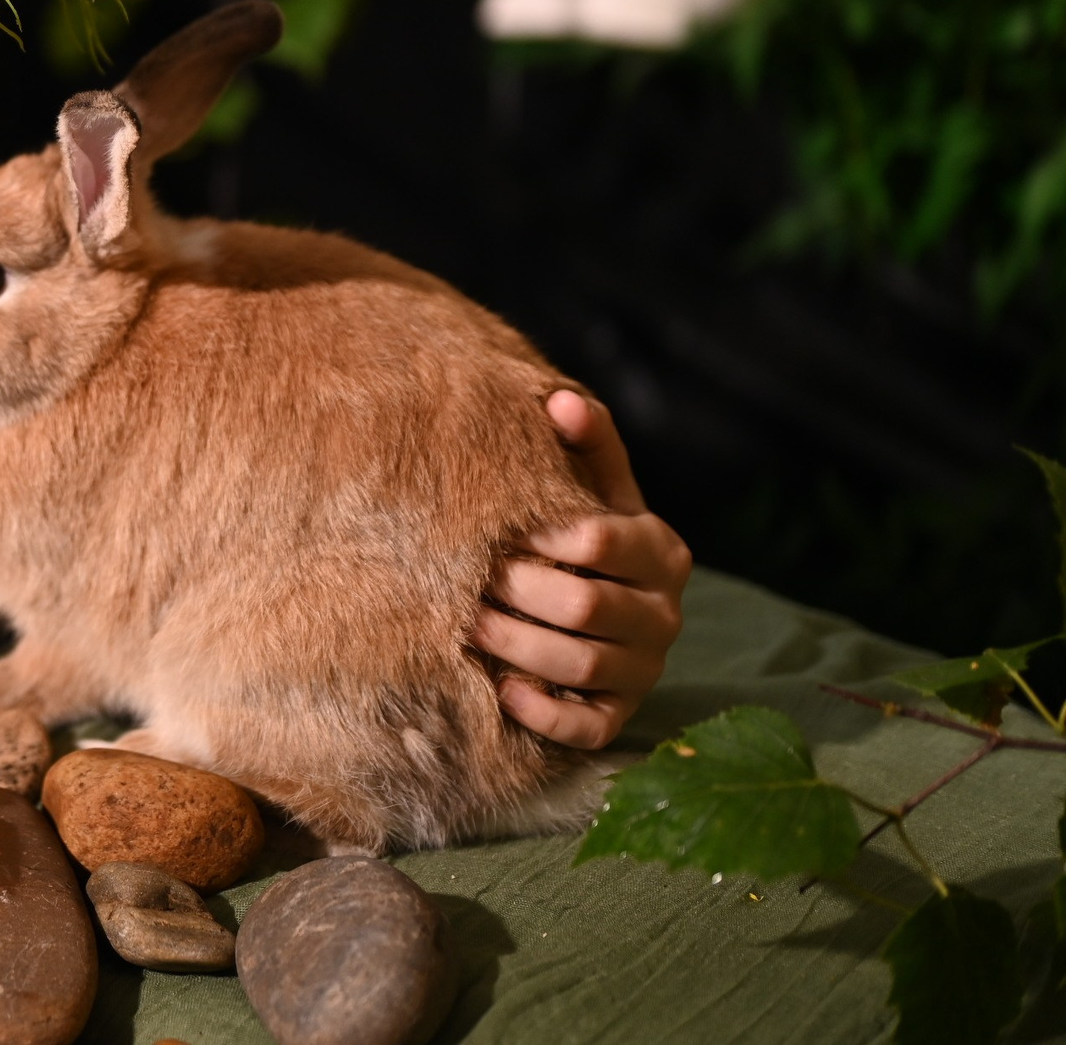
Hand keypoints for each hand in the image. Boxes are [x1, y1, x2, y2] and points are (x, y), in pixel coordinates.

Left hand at [475, 391, 691, 748]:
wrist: (594, 599)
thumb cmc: (581, 534)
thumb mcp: (592, 484)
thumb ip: (586, 441)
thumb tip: (558, 400)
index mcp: (662, 551)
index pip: (603, 539)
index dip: (543, 533)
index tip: (497, 528)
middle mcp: (664, 615)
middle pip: (585, 606)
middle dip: (517, 591)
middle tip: (468, 578)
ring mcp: (645, 670)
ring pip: (579, 664)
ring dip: (514, 645)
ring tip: (465, 623)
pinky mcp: (617, 717)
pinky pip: (584, 727)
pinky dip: (539, 711)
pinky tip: (498, 689)